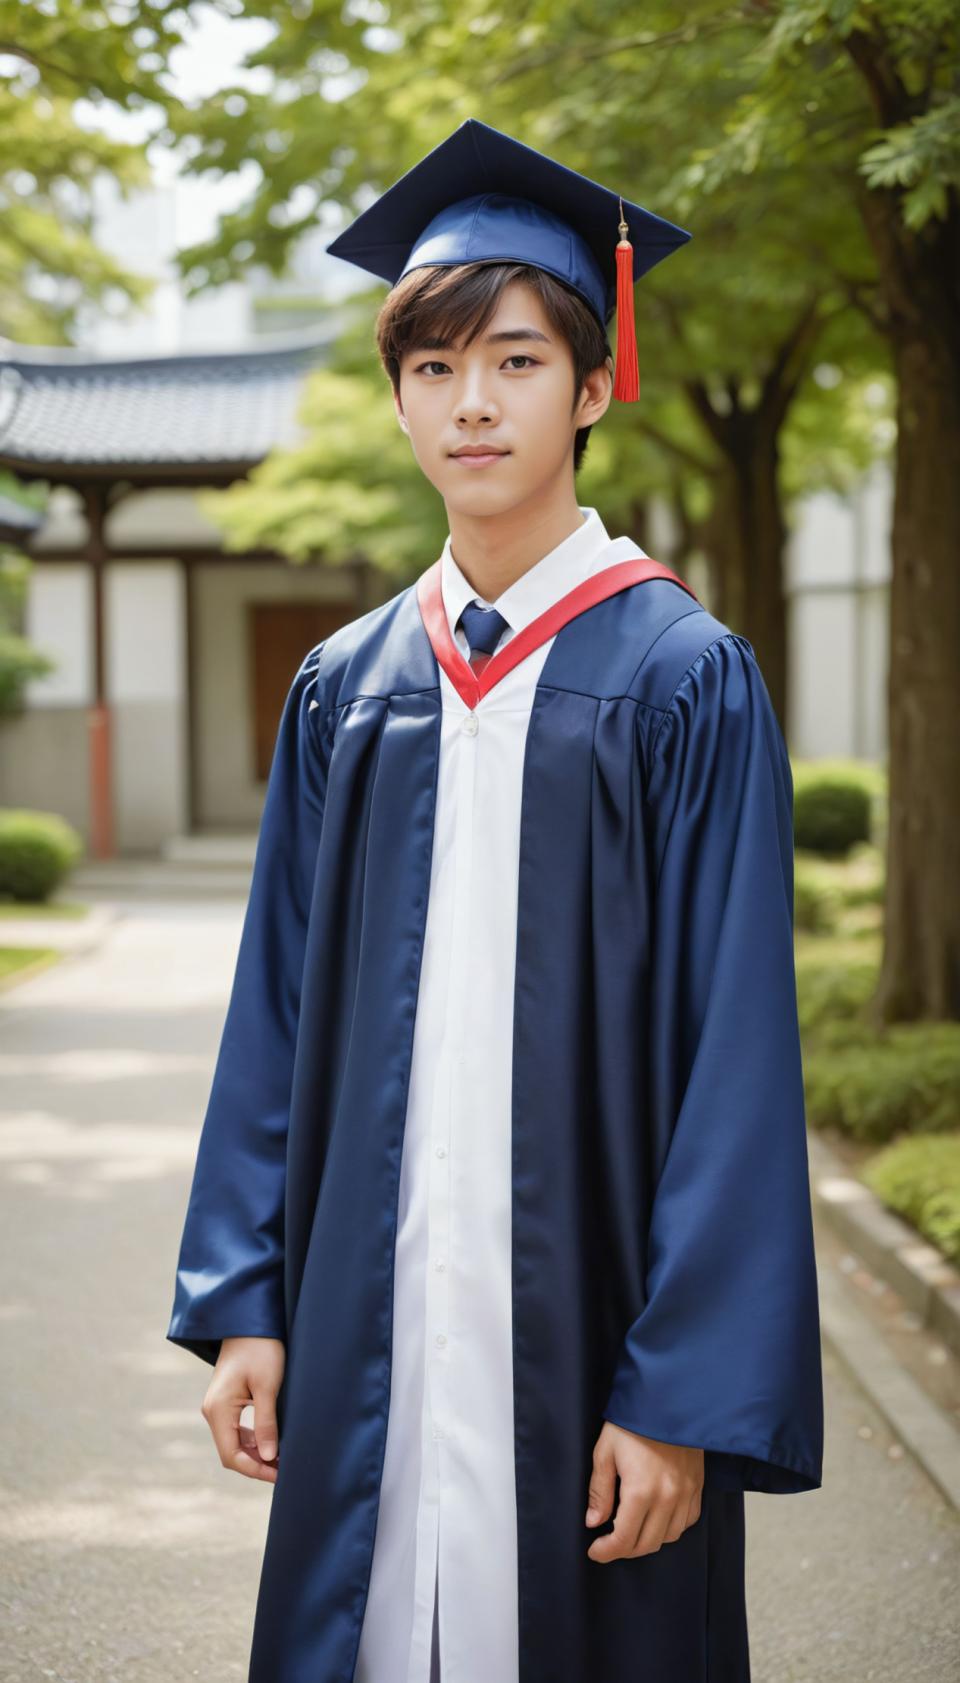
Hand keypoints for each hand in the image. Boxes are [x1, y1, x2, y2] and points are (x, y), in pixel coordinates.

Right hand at [200, 1336, 284, 1482]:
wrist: (250, 1322)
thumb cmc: (260, 1349)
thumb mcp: (267, 1386)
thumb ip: (266, 1423)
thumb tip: (269, 1458)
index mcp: (218, 1410)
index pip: (232, 1455)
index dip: (256, 1470)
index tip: (280, 1476)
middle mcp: (213, 1411)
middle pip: (231, 1452)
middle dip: (257, 1465)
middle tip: (286, 1471)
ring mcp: (218, 1407)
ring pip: (234, 1443)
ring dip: (256, 1454)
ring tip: (283, 1460)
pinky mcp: (226, 1402)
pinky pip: (236, 1430)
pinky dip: (253, 1441)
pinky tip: (273, 1444)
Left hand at [585, 1421, 703, 1560]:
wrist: (666, 1398)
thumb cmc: (631, 1423)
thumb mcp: (605, 1452)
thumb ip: (599, 1491)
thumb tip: (593, 1522)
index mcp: (640, 1491)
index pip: (623, 1539)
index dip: (606, 1551)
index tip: (594, 1551)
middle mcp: (667, 1498)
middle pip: (646, 1544)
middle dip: (624, 1550)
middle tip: (608, 1544)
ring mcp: (686, 1493)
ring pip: (668, 1537)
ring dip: (647, 1541)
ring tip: (631, 1532)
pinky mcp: (697, 1486)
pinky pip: (687, 1521)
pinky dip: (671, 1528)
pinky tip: (657, 1519)